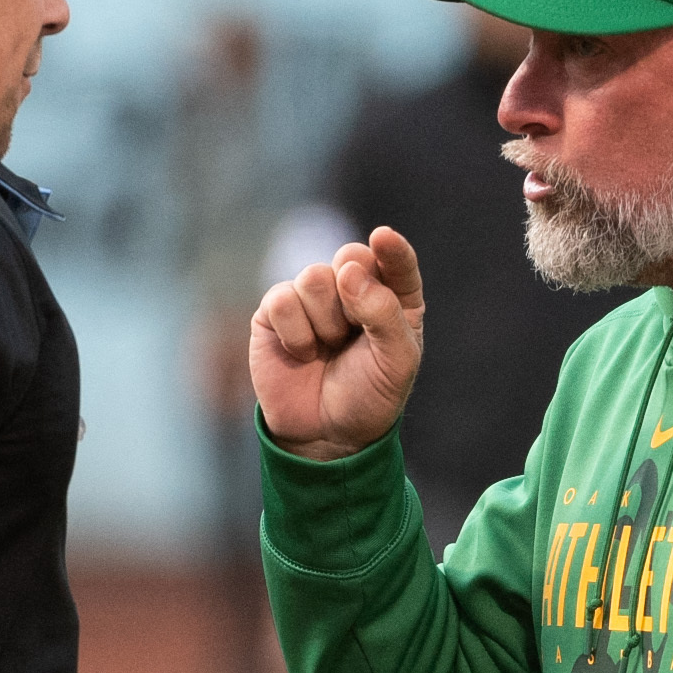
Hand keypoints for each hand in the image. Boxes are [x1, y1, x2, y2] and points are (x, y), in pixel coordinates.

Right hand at [251, 227, 423, 461]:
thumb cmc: (369, 396)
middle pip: (350, 256)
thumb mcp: (395, 361)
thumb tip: (348, 272)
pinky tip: (303, 352)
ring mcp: (312, 298)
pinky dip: (296, 331)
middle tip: (353, 329)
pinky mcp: (276, 311)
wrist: (326, 434)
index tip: (383, 238)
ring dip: (325, 320)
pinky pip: (283, 299)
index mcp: (393, 298)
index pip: (396, 261)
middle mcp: (353, 289)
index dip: (392, 249)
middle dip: (352, 291)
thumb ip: (383, 312)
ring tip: (328, 348)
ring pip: (314, 276)